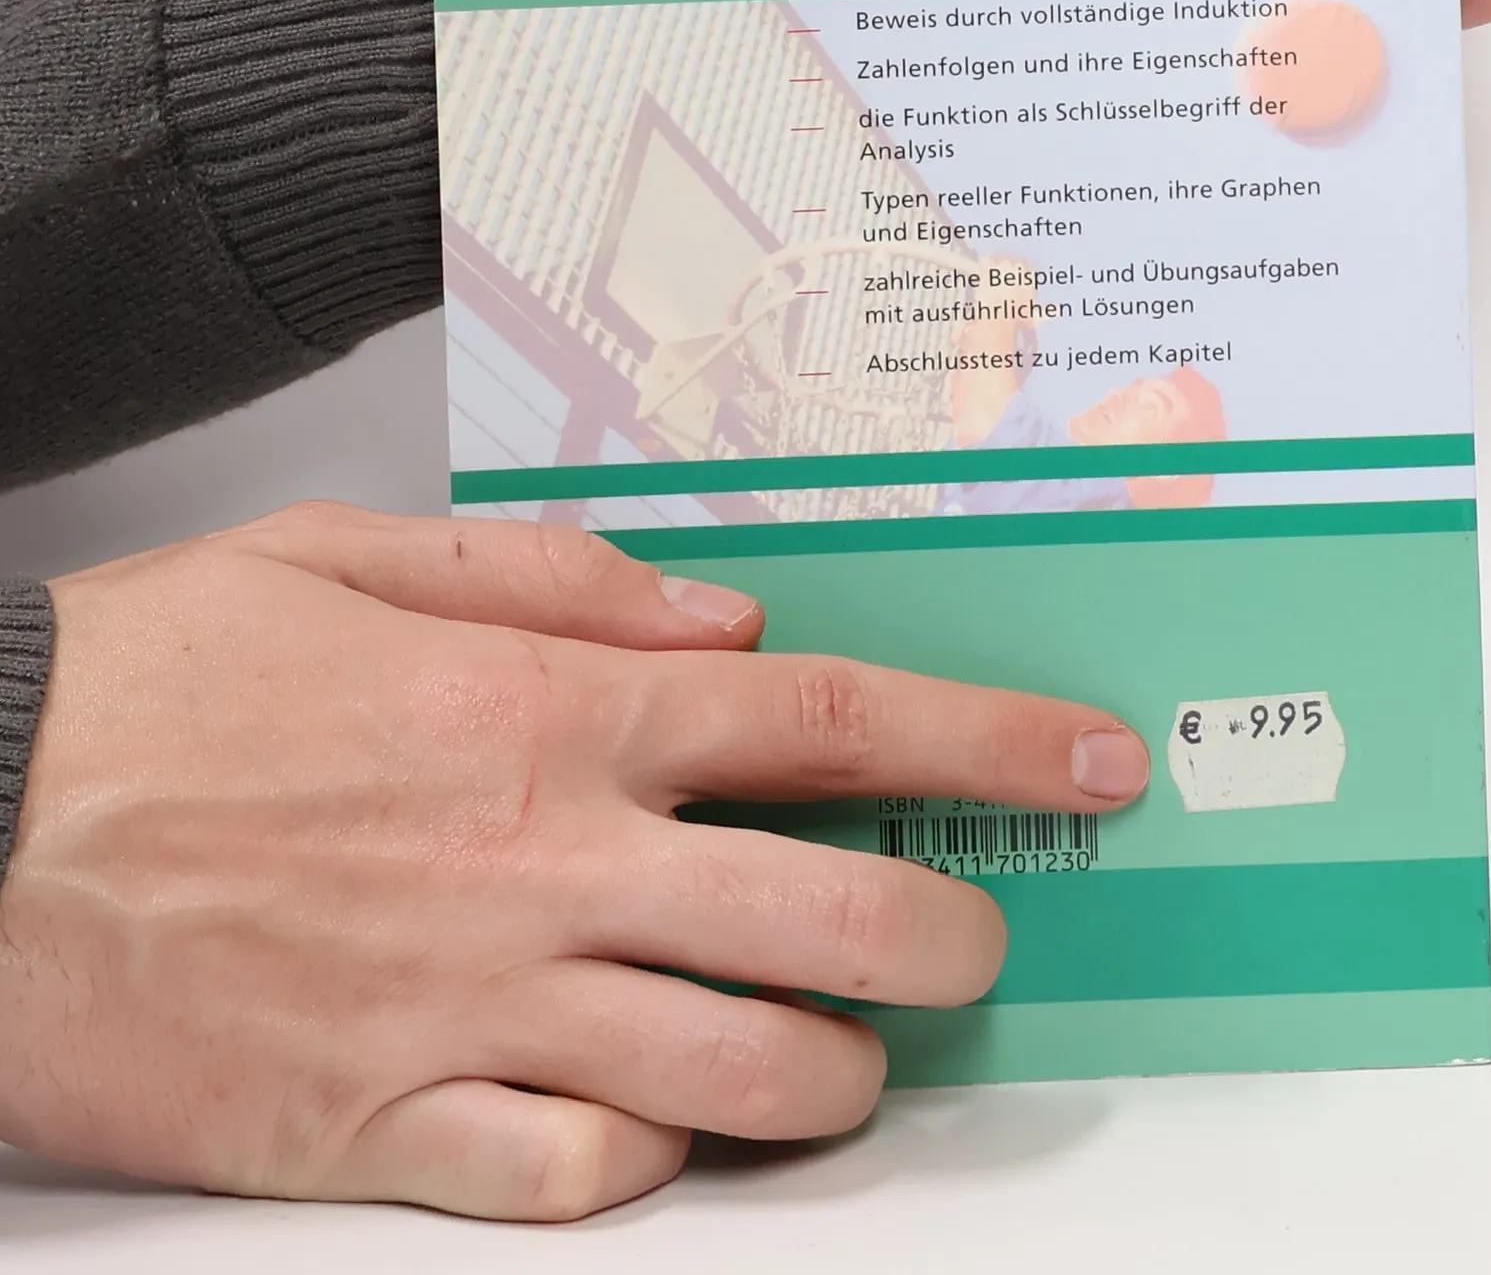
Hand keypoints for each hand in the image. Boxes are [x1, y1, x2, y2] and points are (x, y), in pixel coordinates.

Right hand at [0, 506, 1147, 1219]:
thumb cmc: (154, 683)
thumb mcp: (352, 558)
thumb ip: (557, 578)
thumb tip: (722, 615)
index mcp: (547, 714)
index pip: (826, 722)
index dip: (983, 739)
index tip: (1086, 760)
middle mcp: (542, 864)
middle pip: (828, 915)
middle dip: (951, 932)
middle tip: (982, 934)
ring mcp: (470, 1011)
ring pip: (738, 1073)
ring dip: (831, 1072)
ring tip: (845, 1050)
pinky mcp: (376, 1131)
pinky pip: (576, 1182)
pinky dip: (650, 1164)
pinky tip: (657, 1127)